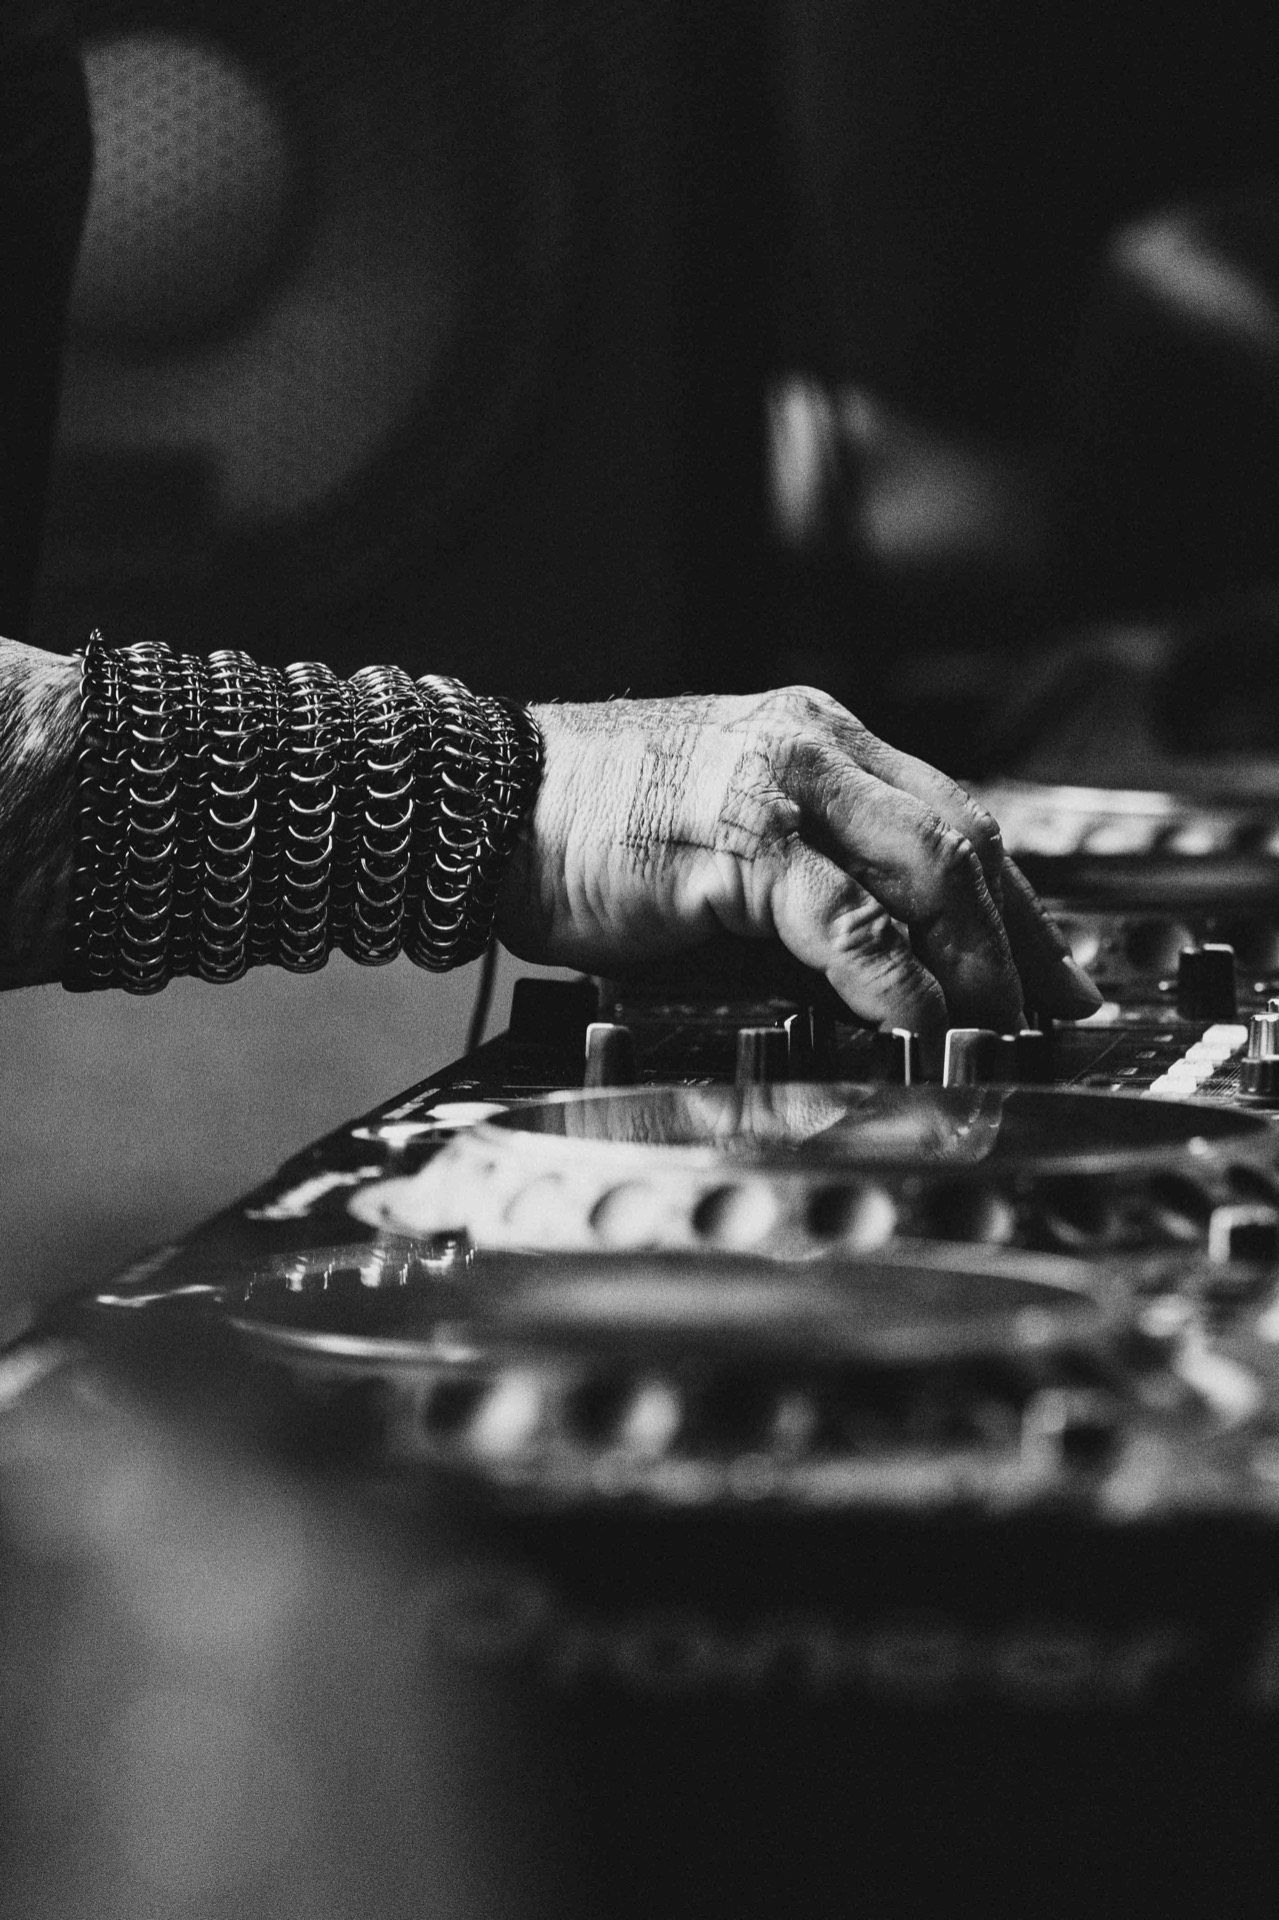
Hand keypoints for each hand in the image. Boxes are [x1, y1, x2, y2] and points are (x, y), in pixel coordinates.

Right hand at [495, 687, 1101, 1037]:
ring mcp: (779, 787)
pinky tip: (915, 1020)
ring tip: (995, 1032)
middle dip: (1018, 937)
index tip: (1047, 970)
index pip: (950, 816)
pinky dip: (892, 975)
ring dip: (974, 961)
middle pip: (960, 838)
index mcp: (817, 742)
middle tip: (1051, 1014)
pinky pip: (843, 915)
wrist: (487, 807)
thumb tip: (883, 981)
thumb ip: (805, 899)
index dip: (1011, 902)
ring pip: (924, 866)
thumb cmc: (593, 837)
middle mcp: (813, 749)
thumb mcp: (726, 856)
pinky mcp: (738, 841)